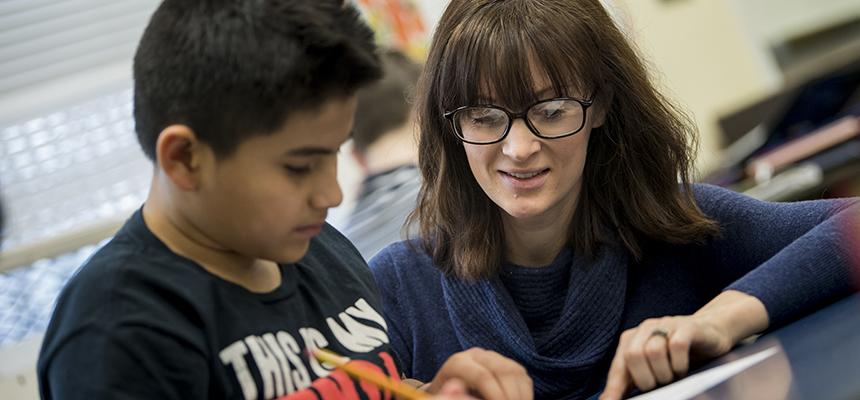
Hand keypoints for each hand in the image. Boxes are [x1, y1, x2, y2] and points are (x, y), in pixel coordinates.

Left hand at [427, 347, 532, 399]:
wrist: (452, 394)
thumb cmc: (447, 398)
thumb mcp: (445, 397)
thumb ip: (450, 396)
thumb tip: (456, 388)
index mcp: (458, 363)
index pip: (482, 377)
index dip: (495, 396)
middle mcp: (476, 355)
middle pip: (503, 371)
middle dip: (511, 395)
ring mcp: (492, 356)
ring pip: (515, 370)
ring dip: (520, 394)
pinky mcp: (505, 363)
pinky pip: (522, 374)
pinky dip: (524, 392)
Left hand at [599, 291, 767, 399]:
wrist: (711, 331)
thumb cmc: (678, 354)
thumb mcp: (653, 366)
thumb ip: (635, 379)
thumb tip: (613, 399)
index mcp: (631, 339)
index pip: (618, 366)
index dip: (614, 387)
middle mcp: (646, 329)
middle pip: (633, 355)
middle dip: (645, 379)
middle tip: (659, 386)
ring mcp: (666, 325)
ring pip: (654, 351)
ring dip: (664, 373)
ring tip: (673, 377)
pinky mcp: (687, 326)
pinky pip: (677, 345)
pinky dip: (679, 363)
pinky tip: (683, 369)